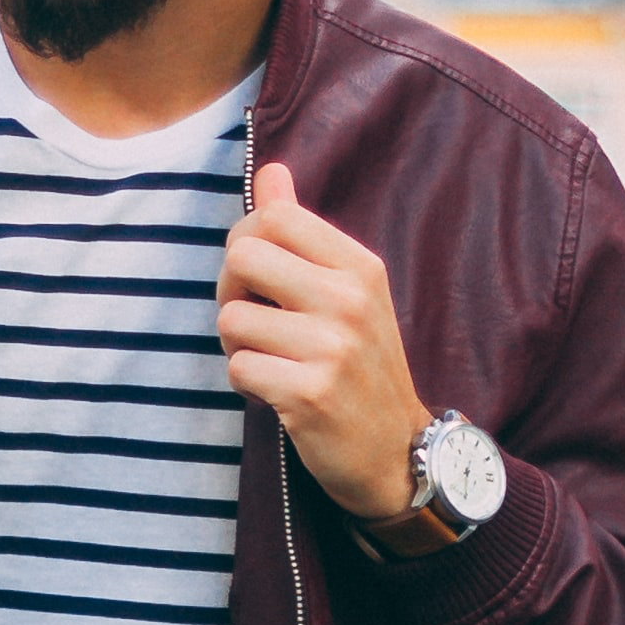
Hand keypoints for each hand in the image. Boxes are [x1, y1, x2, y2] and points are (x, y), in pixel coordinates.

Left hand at [219, 164, 427, 519]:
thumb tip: (271, 172)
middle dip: (229, 291)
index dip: (244, 242)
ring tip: (271, 362)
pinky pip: (239, 368)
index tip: (254, 276)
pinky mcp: (309, 394)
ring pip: (232, 319)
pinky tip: (277, 392)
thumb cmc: (360, 367)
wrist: (395, 451)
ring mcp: (331, 348)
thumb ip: (303, 231)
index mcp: (359, 267)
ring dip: (237, 346)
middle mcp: (349, 300)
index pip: (273, 217)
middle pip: (242, 257)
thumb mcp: (347, 291)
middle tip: (252, 321)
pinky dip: (246, 384)